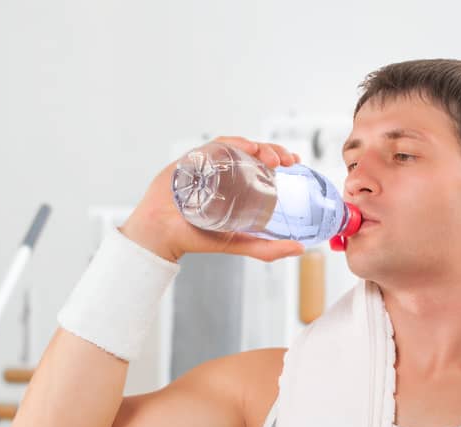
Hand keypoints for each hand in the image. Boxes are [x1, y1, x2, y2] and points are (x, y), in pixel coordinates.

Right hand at [119, 136, 306, 264]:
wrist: (162, 236)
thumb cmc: (194, 237)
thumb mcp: (238, 243)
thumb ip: (267, 249)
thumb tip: (299, 249)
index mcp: (234, 183)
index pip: (261, 164)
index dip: (279, 157)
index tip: (295, 161)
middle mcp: (222, 169)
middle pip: (252, 151)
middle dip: (272, 150)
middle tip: (286, 161)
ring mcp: (206, 162)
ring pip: (236, 145)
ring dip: (256, 146)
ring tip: (269, 157)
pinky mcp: (191, 159)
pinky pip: (213, 146)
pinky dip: (232, 144)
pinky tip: (246, 148)